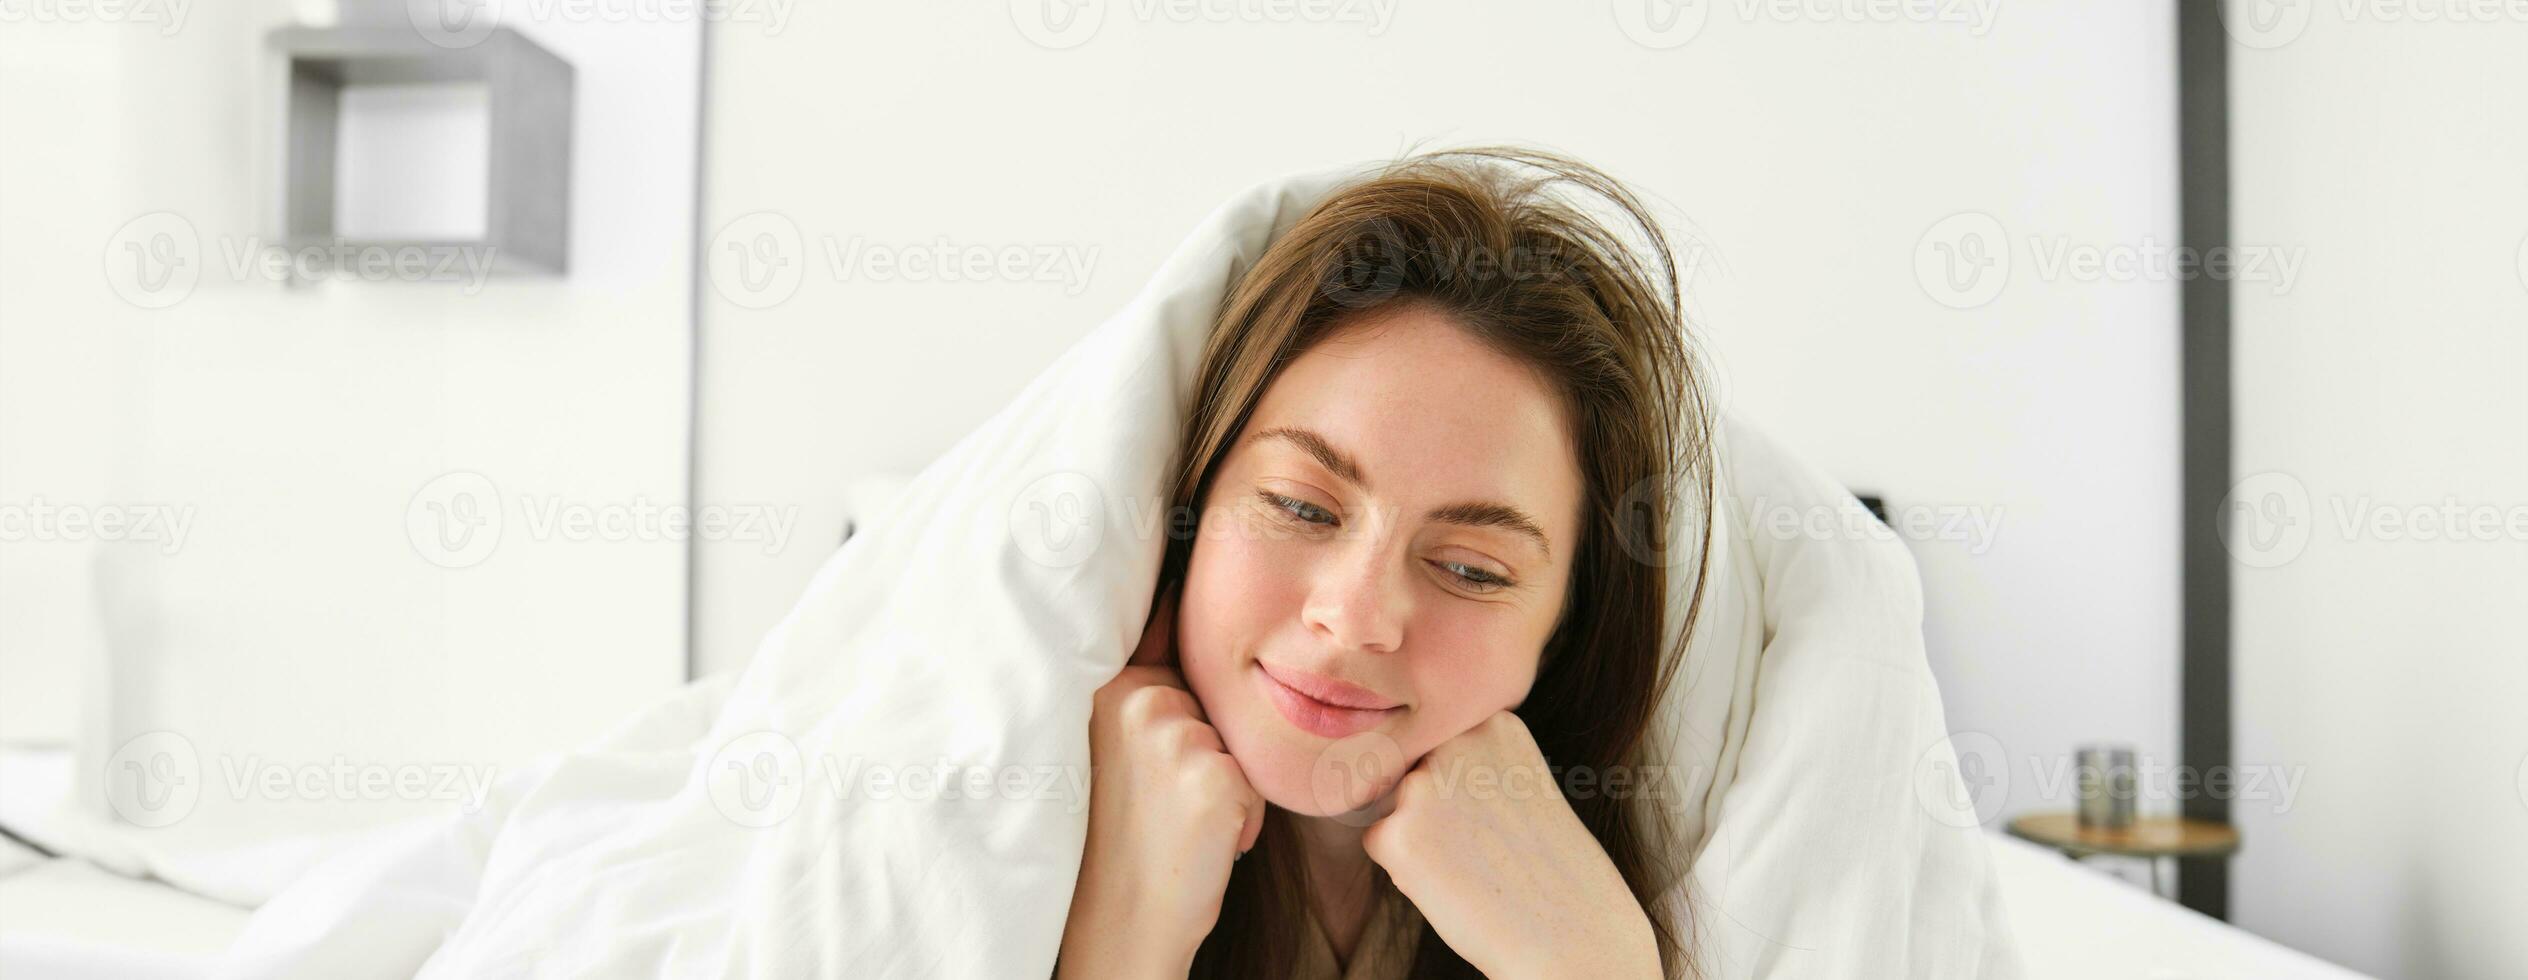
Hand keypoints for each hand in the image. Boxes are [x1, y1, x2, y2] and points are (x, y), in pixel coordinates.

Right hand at [1058, 591, 1266, 978]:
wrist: (1120, 921)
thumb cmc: (1123, 837)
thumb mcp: (1120, 748)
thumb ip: (1148, 690)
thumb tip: (1179, 603)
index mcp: (1108, 687)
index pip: (1163, 622)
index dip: (1183, 589)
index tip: (1193, 518)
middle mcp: (1137, 699)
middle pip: (1211, 694)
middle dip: (1207, 742)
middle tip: (1164, 798)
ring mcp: (1175, 737)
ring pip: (1236, 739)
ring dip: (1227, 781)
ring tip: (1181, 820)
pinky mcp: (1212, 777)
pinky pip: (1253, 781)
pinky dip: (1243, 816)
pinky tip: (1206, 839)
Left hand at [1361, 711, 1660, 978]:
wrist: (1570, 932)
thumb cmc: (1551, 866)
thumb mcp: (1525, 783)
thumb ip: (1475, 762)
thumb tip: (1408, 766)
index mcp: (1494, 723)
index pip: (1447, 743)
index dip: (1466, 787)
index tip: (1501, 815)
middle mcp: (1455, 743)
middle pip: (1416, 769)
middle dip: (1437, 807)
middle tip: (1487, 845)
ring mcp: (1422, 787)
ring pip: (1394, 804)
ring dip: (1420, 834)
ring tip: (1474, 864)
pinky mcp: (1395, 835)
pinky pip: (1379, 841)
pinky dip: (1405, 867)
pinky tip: (1453, 882)